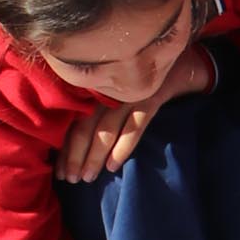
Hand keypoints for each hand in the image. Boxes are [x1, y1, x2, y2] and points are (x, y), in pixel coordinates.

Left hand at [55, 45, 211, 182]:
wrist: (179, 60)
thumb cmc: (138, 80)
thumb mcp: (113, 91)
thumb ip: (94, 109)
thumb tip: (73, 144)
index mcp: (93, 88)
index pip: (72, 122)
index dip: (64, 149)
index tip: (60, 172)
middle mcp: (105, 90)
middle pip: (84, 127)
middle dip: (75, 156)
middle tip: (71, 179)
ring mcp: (127, 93)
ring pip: (106, 129)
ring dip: (95, 155)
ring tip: (88, 177)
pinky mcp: (149, 97)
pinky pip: (134, 126)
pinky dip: (122, 147)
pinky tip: (112, 166)